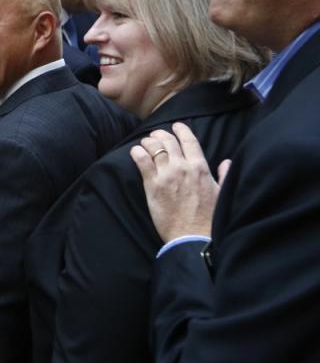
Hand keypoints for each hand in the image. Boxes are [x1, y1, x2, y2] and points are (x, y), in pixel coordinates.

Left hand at [130, 122, 226, 242]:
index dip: (181, 130)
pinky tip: (135, 152)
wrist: (193, 237)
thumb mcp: (222, 194)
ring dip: (148, 141)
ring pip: (154, 147)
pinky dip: (137, 153)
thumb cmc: (209, 218)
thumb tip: (226, 163)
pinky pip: (142, 161)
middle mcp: (183, 167)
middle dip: (161, 135)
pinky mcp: (152, 185)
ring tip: (145, 143)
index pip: (189, 140)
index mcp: (201, 168)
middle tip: (156, 136)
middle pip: (169, 141)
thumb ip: (224, 176)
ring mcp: (167, 175)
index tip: (176, 126)